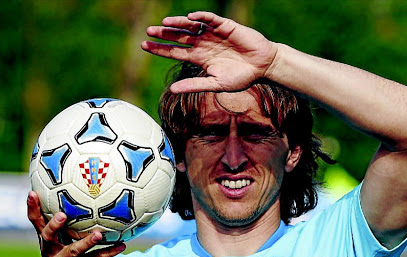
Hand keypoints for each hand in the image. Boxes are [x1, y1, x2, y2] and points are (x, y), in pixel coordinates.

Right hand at [27, 192, 125, 256]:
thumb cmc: (59, 254)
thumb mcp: (54, 240)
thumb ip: (59, 222)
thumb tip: (75, 194)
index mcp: (45, 239)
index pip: (35, 221)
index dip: (32, 207)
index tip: (32, 192)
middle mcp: (50, 250)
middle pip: (47, 236)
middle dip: (54, 226)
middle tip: (62, 215)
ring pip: (74, 250)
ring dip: (87, 242)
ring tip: (99, 234)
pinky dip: (109, 252)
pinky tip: (122, 245)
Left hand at [142, 11, 277, 92]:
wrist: (262, 67)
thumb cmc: (241, 77)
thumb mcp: (215, 84)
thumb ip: (194, 85)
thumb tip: (172, 90)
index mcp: (199, 58)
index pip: (175, 52)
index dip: (160, 49)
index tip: (144, 46)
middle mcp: (203, 44)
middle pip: (179, 37)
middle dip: (164, 34)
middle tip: (149, 31)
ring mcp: (213, 34)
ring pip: (191, 26)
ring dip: (178, 24)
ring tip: (164, 24)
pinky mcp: (225, 26)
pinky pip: (210, 19)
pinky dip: (201, 17)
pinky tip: (190, 17)